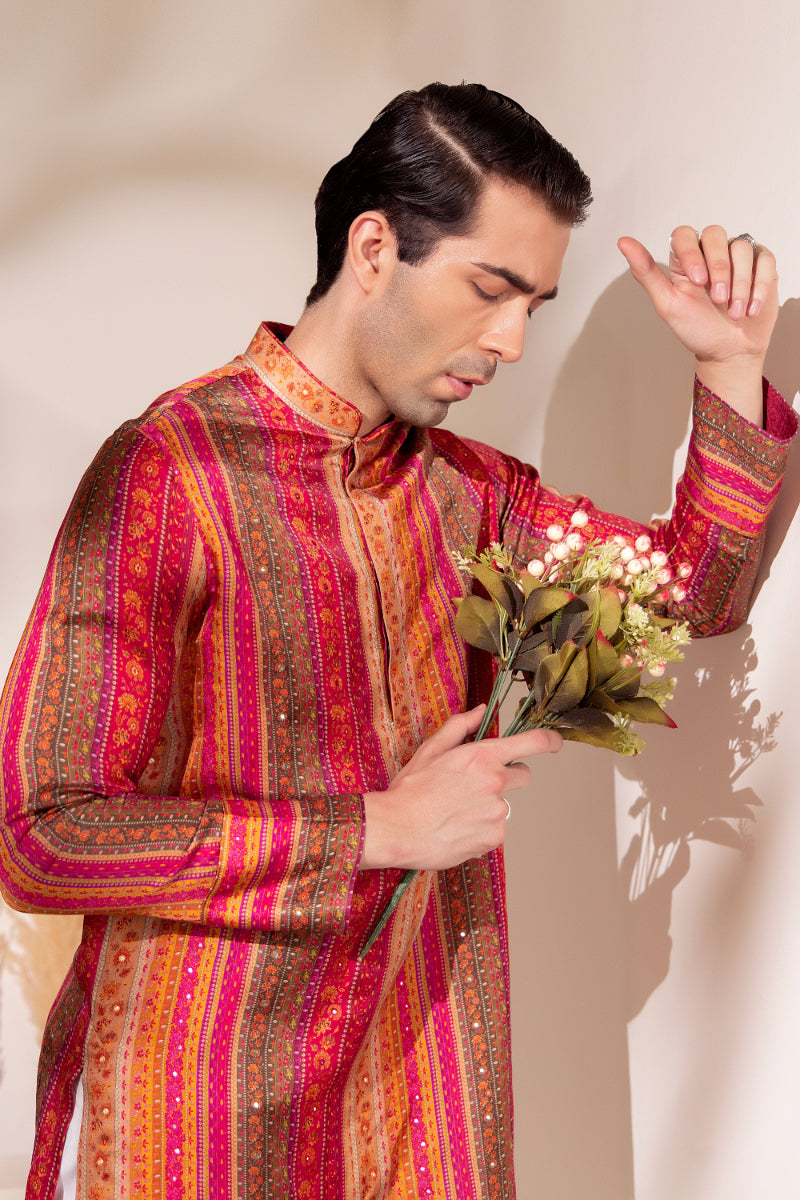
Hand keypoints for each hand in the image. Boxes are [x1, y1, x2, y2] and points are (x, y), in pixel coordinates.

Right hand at [359, 705, 561, 870]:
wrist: (396, 829)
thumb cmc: (410, 790)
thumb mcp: (430, 750)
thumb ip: (459, 727)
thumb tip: (479, 711)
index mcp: (483, 757)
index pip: (532, 743)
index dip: (549, 740)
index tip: (555, 742)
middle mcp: (496, 783)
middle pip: (523, 776)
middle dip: (507, 777)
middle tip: (476, 785)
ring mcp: (497, 812)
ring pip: (505, 805)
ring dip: (489, 807)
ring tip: (456, 811)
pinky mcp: (493, 837)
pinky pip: (496, 830)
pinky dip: (481, 830)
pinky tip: (457, 828)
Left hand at [618, 226, 778, 424]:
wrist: (728, 352)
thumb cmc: (696, 329)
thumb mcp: (667, 303)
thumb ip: (646, 272)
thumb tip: (623, 242)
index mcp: (685, 260)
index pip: (685, 234)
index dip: (692, 254)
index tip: (699, 283)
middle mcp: (711, 253)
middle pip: (715, 234)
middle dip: (718, 268)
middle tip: (718, 299)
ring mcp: (737, 258)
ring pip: (741, 247)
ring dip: (740, 283)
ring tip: (734, 311)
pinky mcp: (761, 266)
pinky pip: (764, 259)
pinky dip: (759, 285)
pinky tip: (750, 308)